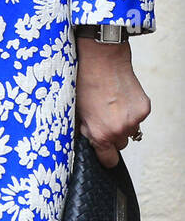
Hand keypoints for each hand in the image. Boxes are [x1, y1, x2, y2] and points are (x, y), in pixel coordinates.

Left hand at [75, 41, 149, 169]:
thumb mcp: (76, 109)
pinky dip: (131, 111)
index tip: (102, 151)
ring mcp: (134, 119)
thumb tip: (87, 140)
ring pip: (130, 131)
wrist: (101, 59)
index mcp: (100, 133)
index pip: (108, 160)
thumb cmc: (83, 82)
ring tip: (110, 104)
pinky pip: (138, 117)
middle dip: (112, 135)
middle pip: (120, 145)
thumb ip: (85, 129)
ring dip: (122, 123)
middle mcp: (120, 130)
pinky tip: (119, 97)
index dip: (104, 156)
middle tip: (102, 118)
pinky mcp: (144, 109)